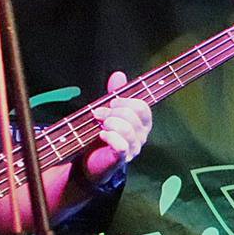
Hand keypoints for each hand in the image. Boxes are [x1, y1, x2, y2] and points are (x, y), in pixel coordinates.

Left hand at [80, 70, 152, 184]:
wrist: (91, 160)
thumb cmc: (103, 135)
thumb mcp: (108, 111)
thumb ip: (114, 94)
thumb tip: (118, 74)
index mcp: (142, 122)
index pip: (142, 107)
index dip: (125, 101)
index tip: (111, 102)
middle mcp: (142, 135)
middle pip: (133, 115)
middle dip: (113, 111)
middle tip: (98, 114)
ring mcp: (134, 148)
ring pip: (127, 129)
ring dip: (110, 123)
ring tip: (100, 126)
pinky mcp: (123, 159)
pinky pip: (121, 145)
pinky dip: (109, 136)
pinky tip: (101, 135)